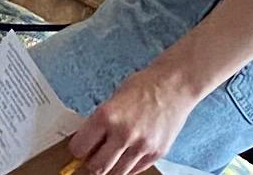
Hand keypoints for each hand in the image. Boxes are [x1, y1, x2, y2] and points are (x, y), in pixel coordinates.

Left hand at [69, 57, 206, 174]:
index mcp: (107, 116)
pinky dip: (128, 166)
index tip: (79, 148)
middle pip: (97, 167)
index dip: (78, 149)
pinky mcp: (156, 154)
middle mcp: (123, 134)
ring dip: (110, 167)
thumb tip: (88, 142)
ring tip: (111, 156)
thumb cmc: (144, 86)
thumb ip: (100, 121)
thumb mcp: (114, 98)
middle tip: (93, 157)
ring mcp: (141, 146)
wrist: (174, 85)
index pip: (80, 147)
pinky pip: (135, 170)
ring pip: (116, 173)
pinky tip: (127, 154)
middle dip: (92, 164)